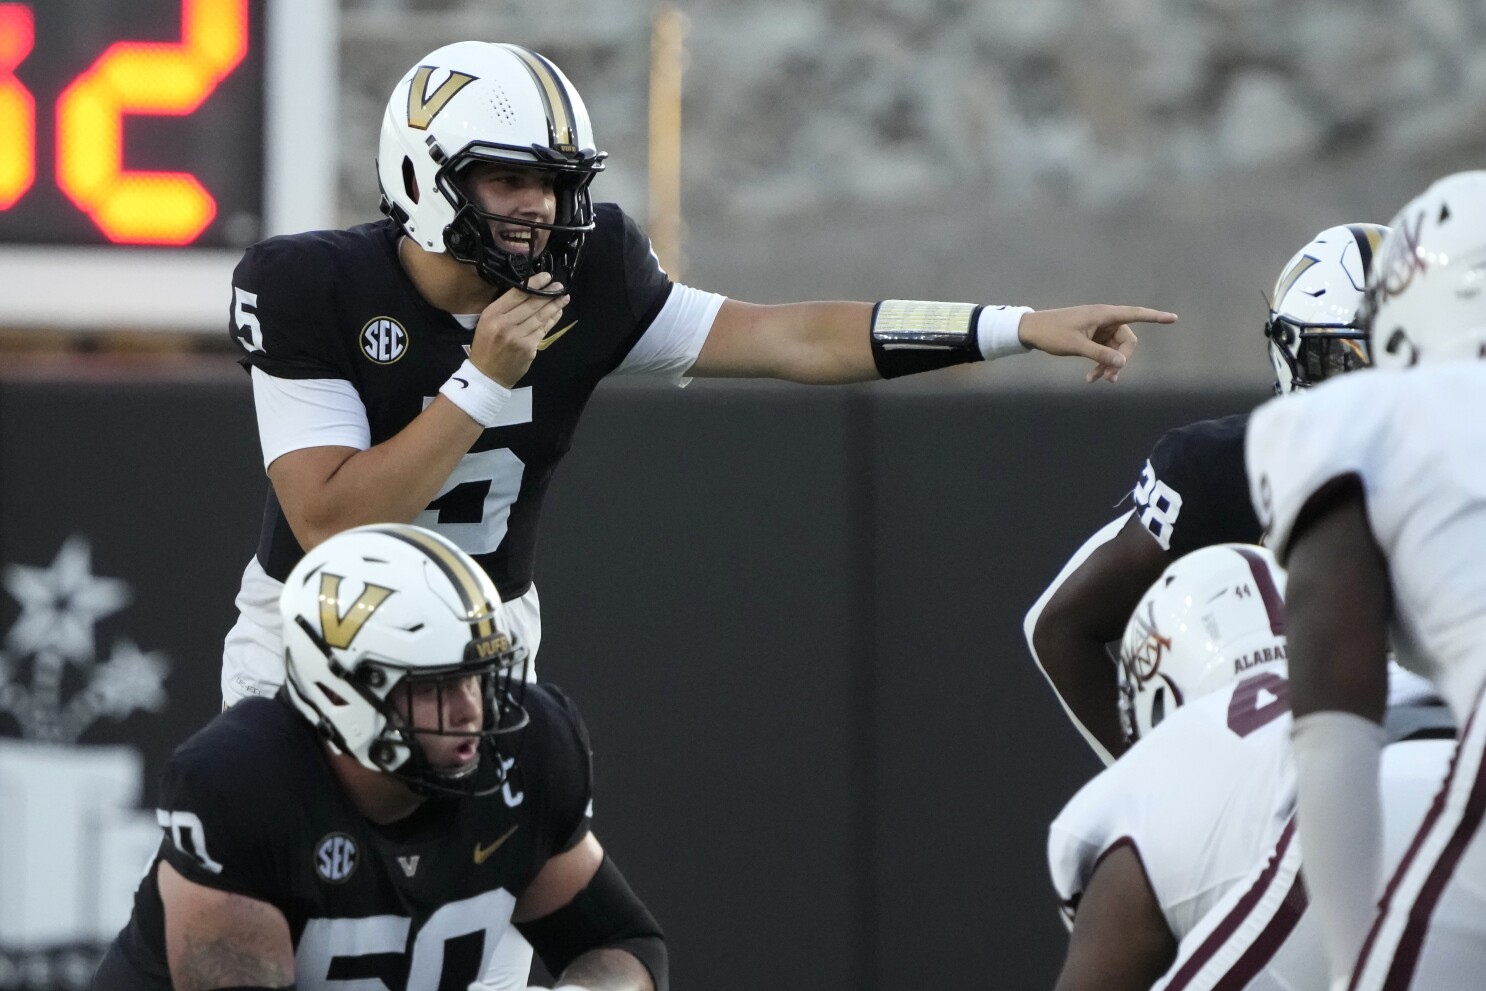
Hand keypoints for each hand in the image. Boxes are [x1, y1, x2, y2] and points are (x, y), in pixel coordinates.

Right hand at [469, 271, 571, 387]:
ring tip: (564, 297)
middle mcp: (505, 324)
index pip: (517, 294)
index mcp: (492, 314)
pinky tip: (557, 312)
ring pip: (540, 317)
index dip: (535, 284)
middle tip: (559, 286)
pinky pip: (543, 330)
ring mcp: (518, 337)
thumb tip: (528, 292)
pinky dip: (552, 320)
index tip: (547, 277)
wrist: (487, 374)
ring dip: (554, 306)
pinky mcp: (529, 348)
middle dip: (549, 293)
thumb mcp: (486, 322)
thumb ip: (504, 308)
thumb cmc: (486, 345)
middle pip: (532, 304)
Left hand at [1016, 305, 1176, 383]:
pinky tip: (1091, 378)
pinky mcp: (1092, 337)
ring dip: (1108, 365)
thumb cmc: (1052, 333)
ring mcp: (1098, 329)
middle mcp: (1104, 319)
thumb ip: (1100, 354)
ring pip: (1115, 349)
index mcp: (1103, 314)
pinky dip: (1100, 364)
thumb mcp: (1077, 346)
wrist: (1031, 330)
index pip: (1135, 314)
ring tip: (1095, 380)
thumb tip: (1122, 364)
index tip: (1173, 318)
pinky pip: (1104, 351)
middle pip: (1127, 340)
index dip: (1155, 317)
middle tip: (1109, 378)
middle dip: (1121, 359)